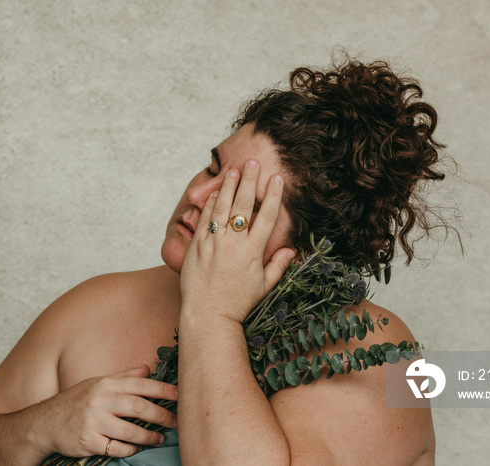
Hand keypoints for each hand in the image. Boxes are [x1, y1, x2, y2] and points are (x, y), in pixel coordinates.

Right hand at [36, 365, 176, 457]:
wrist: (44, 423)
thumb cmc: (75, 402)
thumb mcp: (97, 383)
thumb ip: (124, 377)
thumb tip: (147, 368)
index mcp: (106, 384)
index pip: (140, 384)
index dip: (163, 389)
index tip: (180, 395)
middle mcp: (100, 400)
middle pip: (138, 407)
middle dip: (161, 415)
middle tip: (175, 422)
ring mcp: (93, 421)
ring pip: (130, 430)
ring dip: (149, 437)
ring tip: (159, 439)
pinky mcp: (88, 441)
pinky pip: (116, 447)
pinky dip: (130, 449)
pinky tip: (136, 448)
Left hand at [180, 159, 294, 322]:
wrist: (209, 315)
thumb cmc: (238, 303)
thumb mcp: (264, 286)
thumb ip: (278, 266)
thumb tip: (292, 250)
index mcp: (253, 252)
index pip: (266, 216)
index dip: (272, 195)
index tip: (276, 179)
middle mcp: (233, 244)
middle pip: (242, 205)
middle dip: (249, 181)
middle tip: (252, 162)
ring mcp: (213, 243)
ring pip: (221, 207)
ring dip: (227, 186)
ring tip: (232, 170)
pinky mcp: (196, 246)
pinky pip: (204, 220)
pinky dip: (209, 204)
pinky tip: (213, 193)